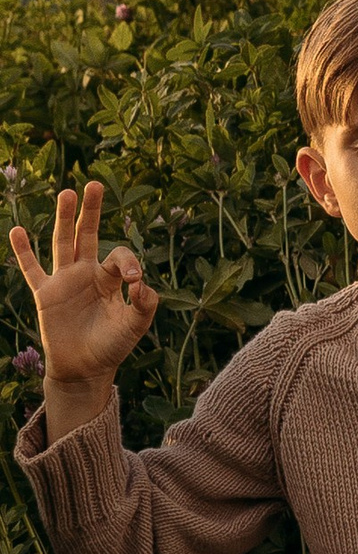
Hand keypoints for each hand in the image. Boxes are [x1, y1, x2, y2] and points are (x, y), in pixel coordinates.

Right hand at [10, 181, 157, 422]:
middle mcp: (87, 273)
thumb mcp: (134, 327)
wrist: (84, 369)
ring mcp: (64, 281)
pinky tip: (17, 230)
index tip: (133, 279)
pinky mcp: (45, 294)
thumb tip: (142, 284)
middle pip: (88, 235)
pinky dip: (23, 251)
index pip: (118, 257)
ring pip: (62, 243)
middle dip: (91, 211)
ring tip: (66, 193)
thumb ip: (144, 306)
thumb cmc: (111, 347)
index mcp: (110, 279)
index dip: (127, 262)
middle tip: (94, 184)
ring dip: (63, 219)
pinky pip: (32, 269)